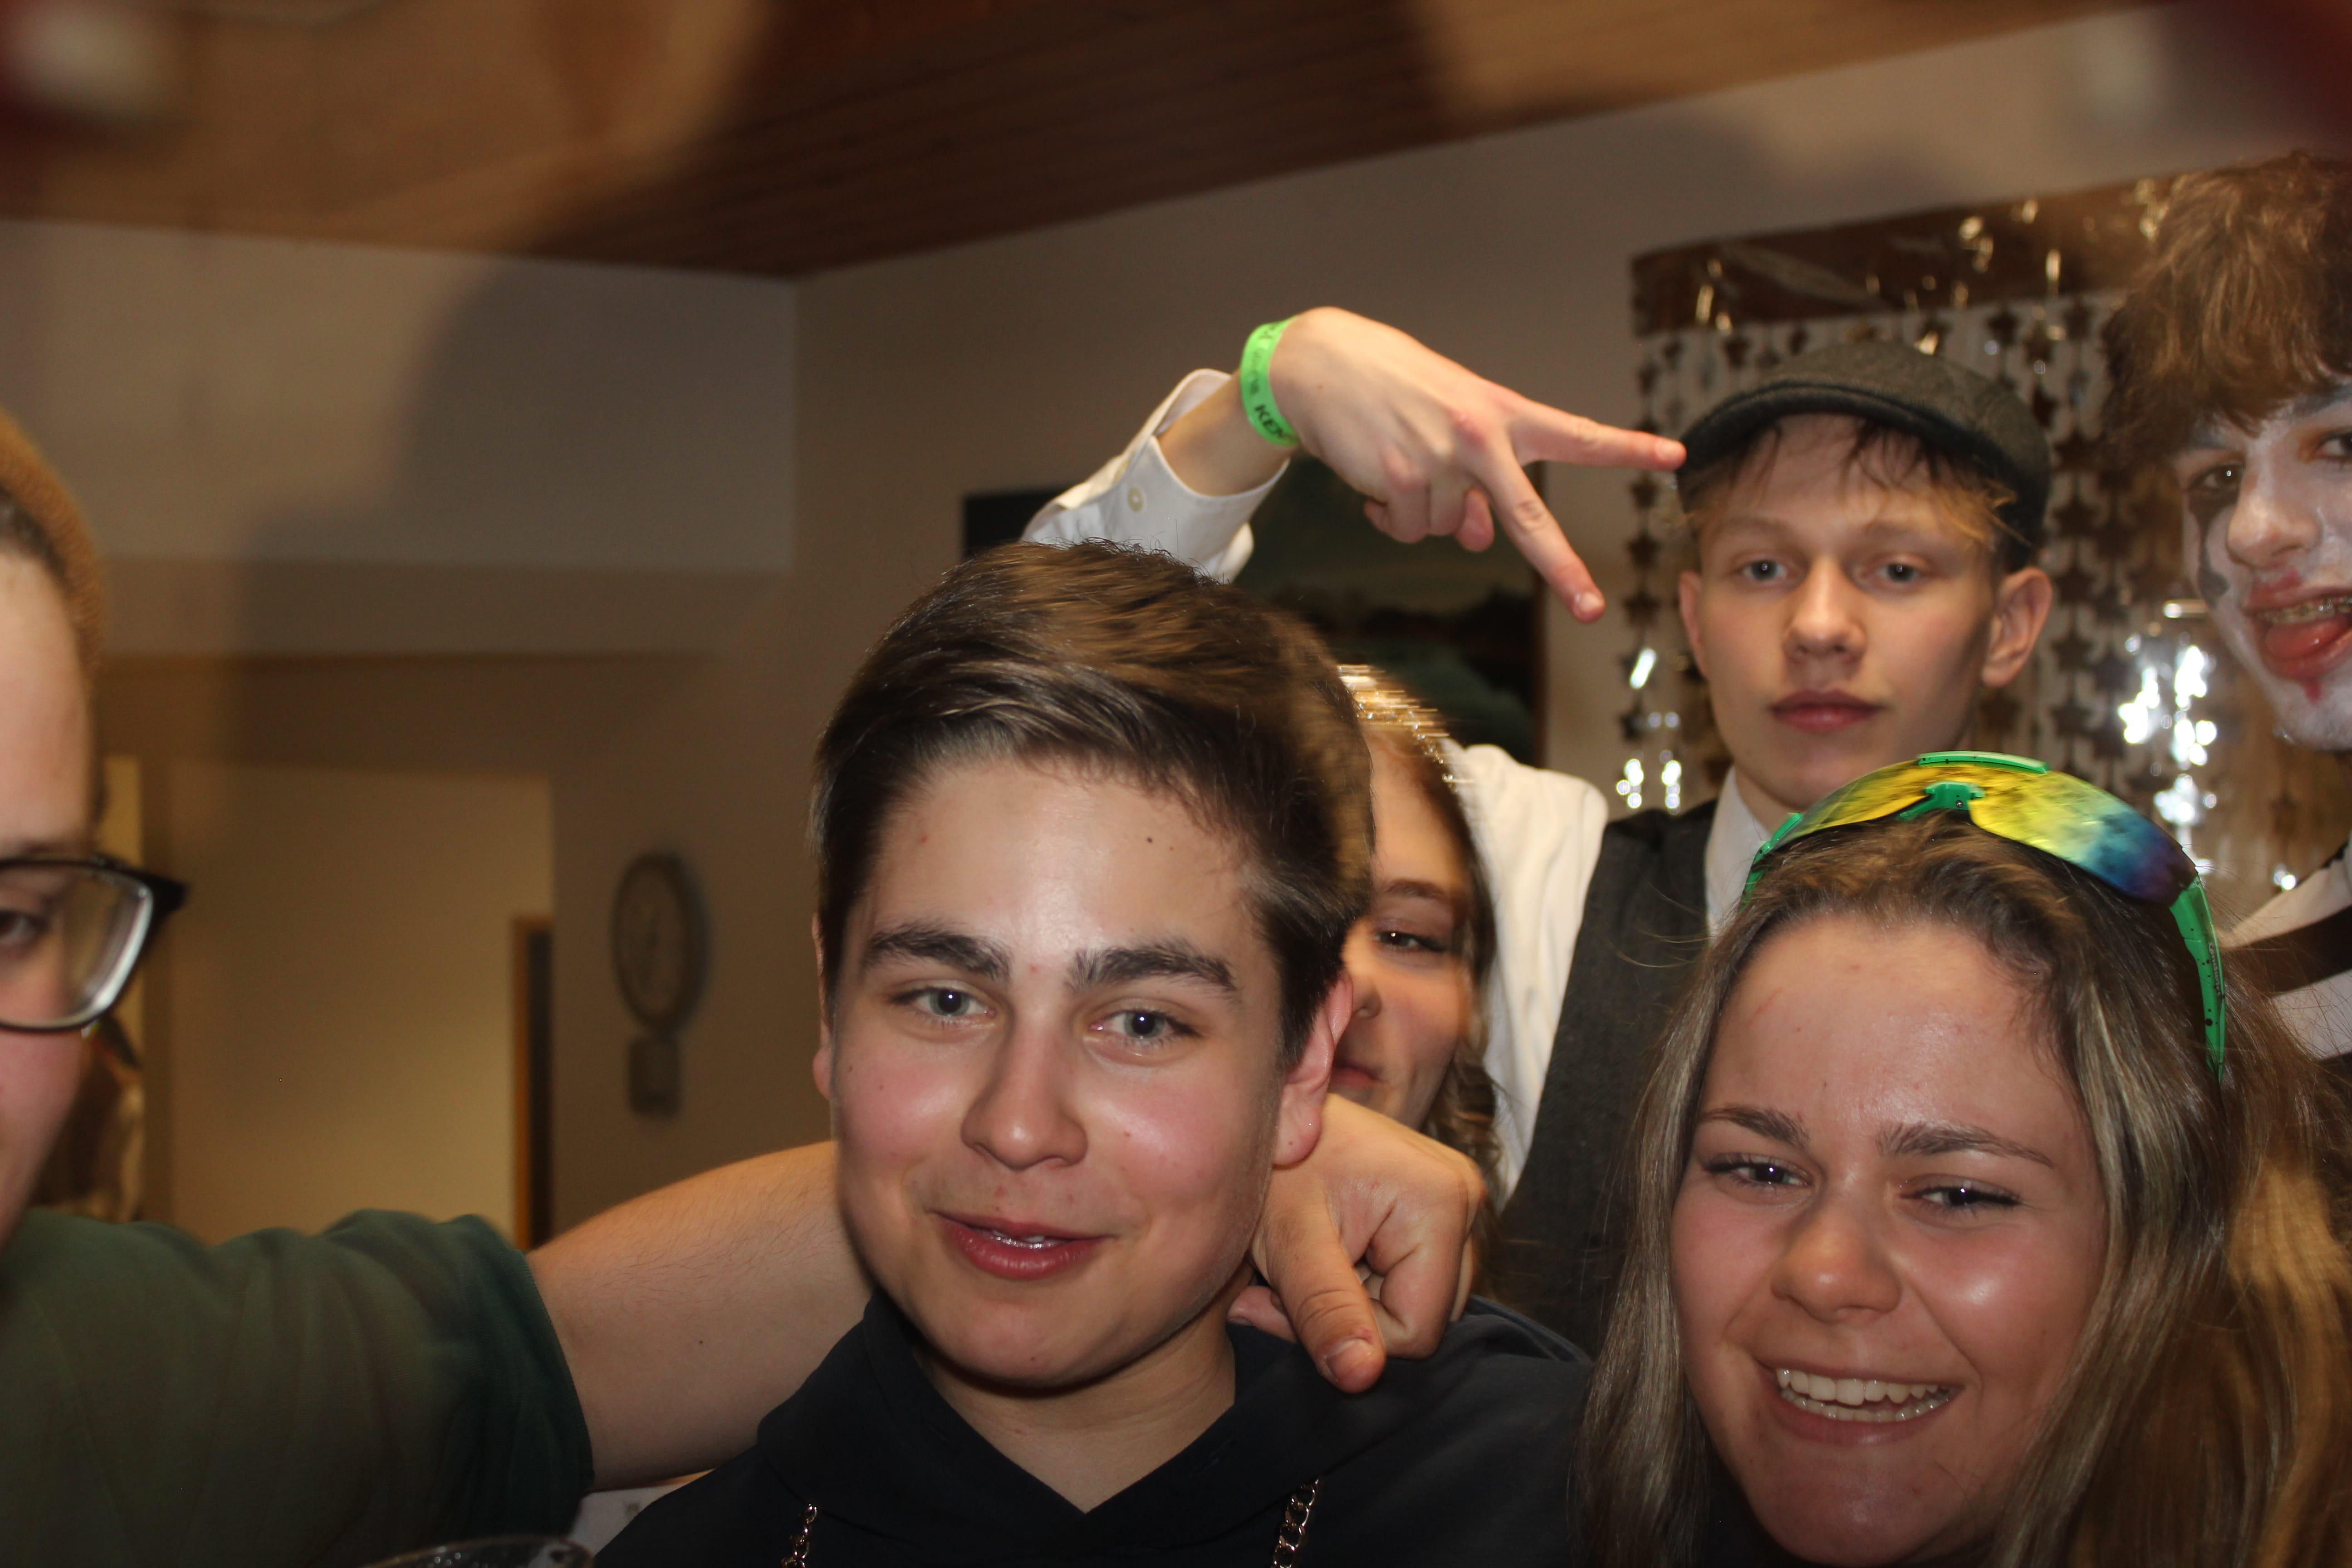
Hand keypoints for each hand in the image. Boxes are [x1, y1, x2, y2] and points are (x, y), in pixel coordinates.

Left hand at [1231, 1094, 1484, 1391]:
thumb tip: (1360, 1377)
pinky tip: (1332, 1251)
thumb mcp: (1289, 1243)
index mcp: (1441, 1201)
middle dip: (1353, 1315)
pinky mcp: (1442, 1204)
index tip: (1292, 1299)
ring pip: (1417, 1301)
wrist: (1271, 1113)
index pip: (1415, 1330)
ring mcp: (1459, 1199)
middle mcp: (1466, 1197)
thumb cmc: (1275, 1167)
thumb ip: (1325, 1310)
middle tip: (1296, 1278)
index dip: (1351, 1332)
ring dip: (1357, 1299)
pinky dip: (1367, 1278)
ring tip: (1313, 1258)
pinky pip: (1416, 1275)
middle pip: (1422, 1317)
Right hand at [1271, 307, 1682, 620]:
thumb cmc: (1394, 390)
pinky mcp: (1401, 478)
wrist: (1323, 362)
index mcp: (1504, 413)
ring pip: (1446, 530)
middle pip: (1530, 516)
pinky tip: (1377, 478)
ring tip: (1399, 465)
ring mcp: (1441, 459)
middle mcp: (1480, 436)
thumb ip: (1479, 480)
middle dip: (1562, 567)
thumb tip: (1482, 538)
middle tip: (1591, 608)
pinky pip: (1409, 529)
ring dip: (1423, 512)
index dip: (1626, 448)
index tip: (1673, 456)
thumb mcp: (1449, 425)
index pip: (1576, 434)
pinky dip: (1391, 515)